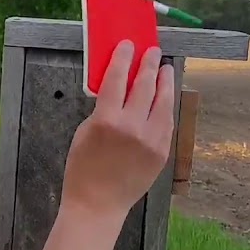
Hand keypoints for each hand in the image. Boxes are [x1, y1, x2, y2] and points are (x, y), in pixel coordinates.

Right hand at [61, 41, 175, 220]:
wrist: (98, 204)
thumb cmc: (82, 169)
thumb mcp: (83, 133)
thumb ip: (102, 109)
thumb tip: (117, 89)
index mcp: (107, 120)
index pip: (118, 78)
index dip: (124, 58)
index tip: (128, 45)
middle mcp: (132, 127)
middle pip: (144, 85)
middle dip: (148, 65)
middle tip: (151, 51)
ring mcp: (151, 140)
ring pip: (163, 102)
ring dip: (164, 82)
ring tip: (164, 69)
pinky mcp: (162, 151)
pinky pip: (166, 122)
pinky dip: (166, 106)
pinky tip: (165, 97)